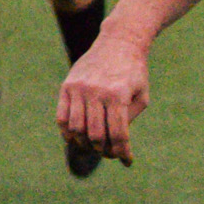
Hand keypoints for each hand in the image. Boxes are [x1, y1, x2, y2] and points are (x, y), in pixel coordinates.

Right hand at [56, 34, 148, 166]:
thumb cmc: (134, 72)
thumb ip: (129, 120)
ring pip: (76, 128)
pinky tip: (75, 138)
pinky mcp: (66, 86)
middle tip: (109, 153)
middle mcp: (96, 92)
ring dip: (84, 144)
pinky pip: (61, 117)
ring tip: (93, 147)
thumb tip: (114, 144)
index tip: (127, 161)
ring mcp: (78, 88)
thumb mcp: (142, 96)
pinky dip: (67, 132)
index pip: (118, 134)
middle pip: (95, 134)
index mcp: (118, 95)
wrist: (119, 42)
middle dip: (103, 150)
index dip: (122, 152)